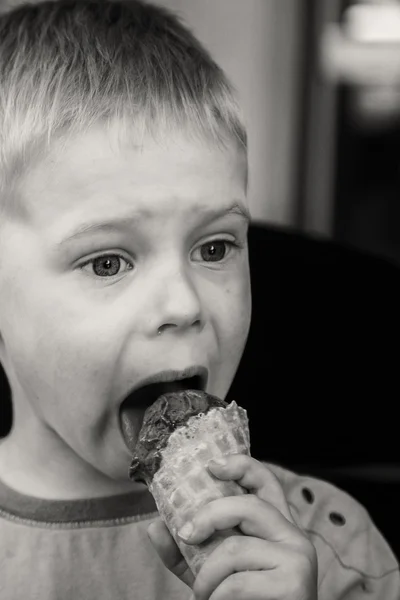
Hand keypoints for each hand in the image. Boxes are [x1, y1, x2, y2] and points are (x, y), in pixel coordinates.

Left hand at [147, 454, 317, 599]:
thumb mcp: (210, 574)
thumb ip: (184, 552)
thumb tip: (154, 526)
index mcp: (275, 527)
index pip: (265, 482)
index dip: (241, 466)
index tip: (211, 466)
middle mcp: (292, 535)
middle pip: (248, 505)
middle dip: (208, 516)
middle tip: (185, 534)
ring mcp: (297, 557)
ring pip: (235, 548)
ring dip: (206, 577)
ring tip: (202, 595)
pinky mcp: (294, 583)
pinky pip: (237, 582)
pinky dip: (216, 597)